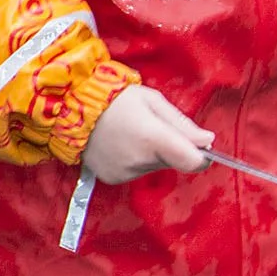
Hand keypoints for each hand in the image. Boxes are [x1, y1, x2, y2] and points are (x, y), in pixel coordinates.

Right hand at [81, 83, 211, 183]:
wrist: (69, 106)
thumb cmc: (113, 97)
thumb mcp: (152, 100)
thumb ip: (182, 124)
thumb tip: (208, 141)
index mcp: (154, 138)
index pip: (193, 162)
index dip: (202, 157)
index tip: (200, 147)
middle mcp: (140, 161)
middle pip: (171, 162)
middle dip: (168, 148)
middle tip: (149, 127)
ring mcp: (125, 172)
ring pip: (152, 166)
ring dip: (149, 154)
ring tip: (128, 133)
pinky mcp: (112, 178)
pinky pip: (134, 171)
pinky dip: (132, 160)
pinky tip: (118, 144)